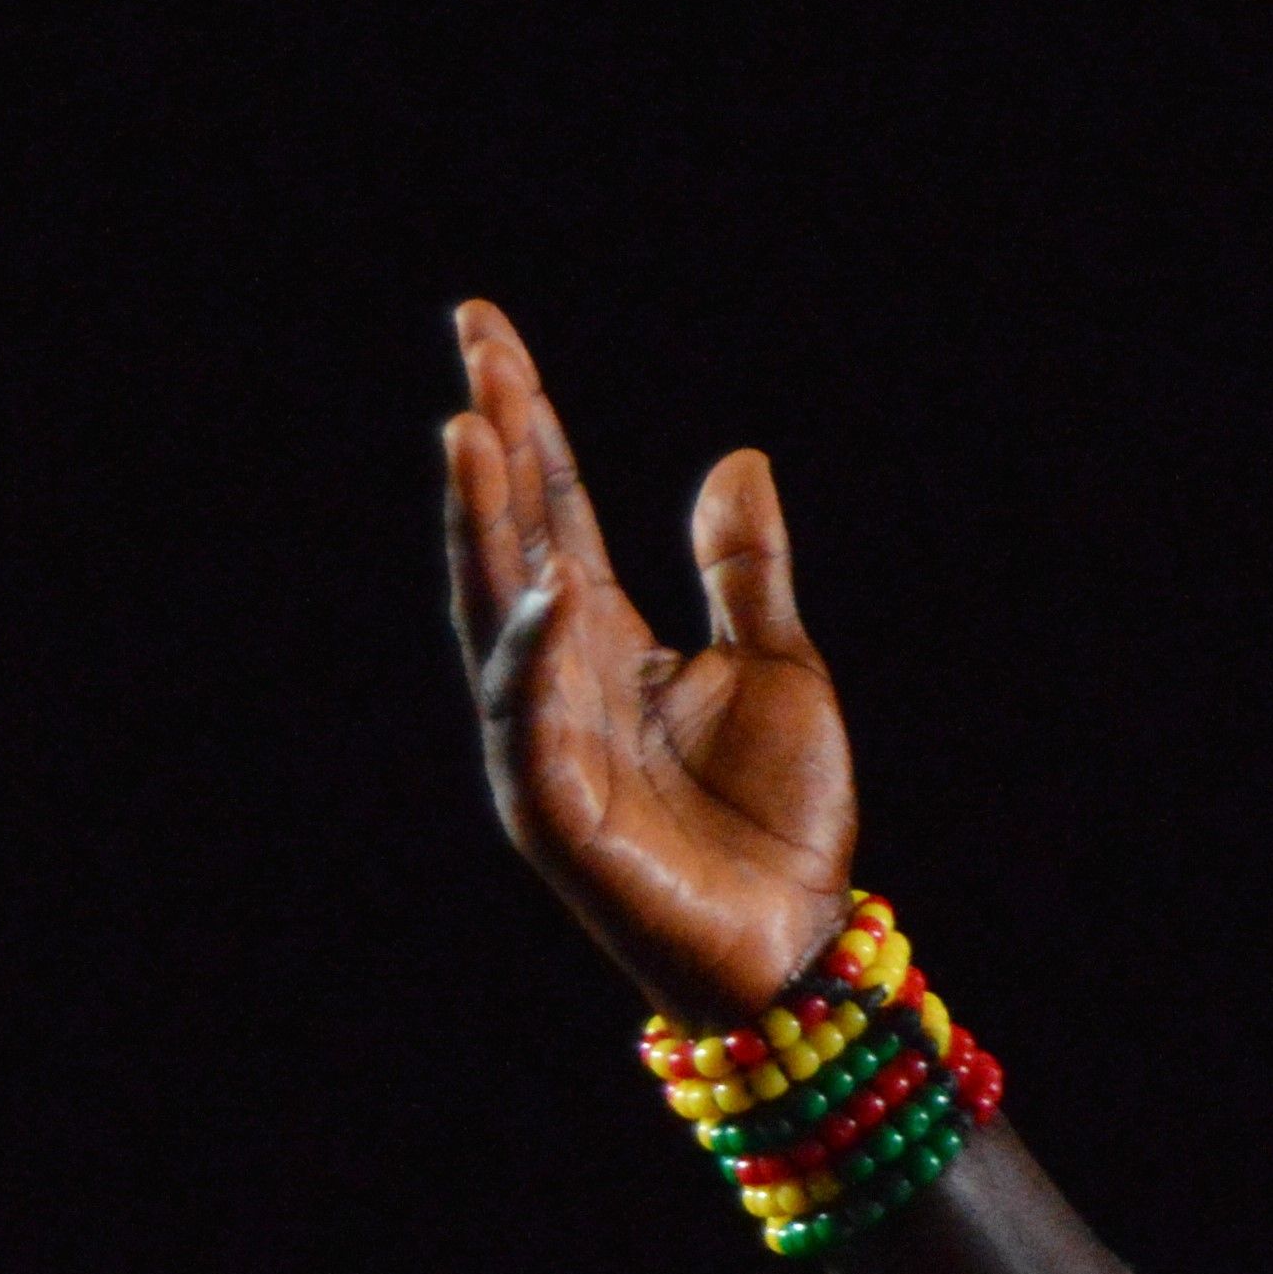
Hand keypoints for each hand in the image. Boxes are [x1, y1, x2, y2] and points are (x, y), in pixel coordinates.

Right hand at [440, 299, 854, 1028]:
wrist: (798, 943)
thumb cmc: (781, 819)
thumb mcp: (780, 665)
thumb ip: (744, 570)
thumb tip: (736, 459)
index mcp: (606, 638)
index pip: (554, 509)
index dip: (526, 421)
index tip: (489, 330)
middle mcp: (559, 679)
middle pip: (513, 541)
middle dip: (493, 448)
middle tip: (474, 350)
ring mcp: (549, 746)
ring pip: (499, 620)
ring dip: (484, 530)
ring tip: (474, 434)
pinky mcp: (562, 819)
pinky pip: (533, 733)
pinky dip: (533, 666)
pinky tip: (544, 595)